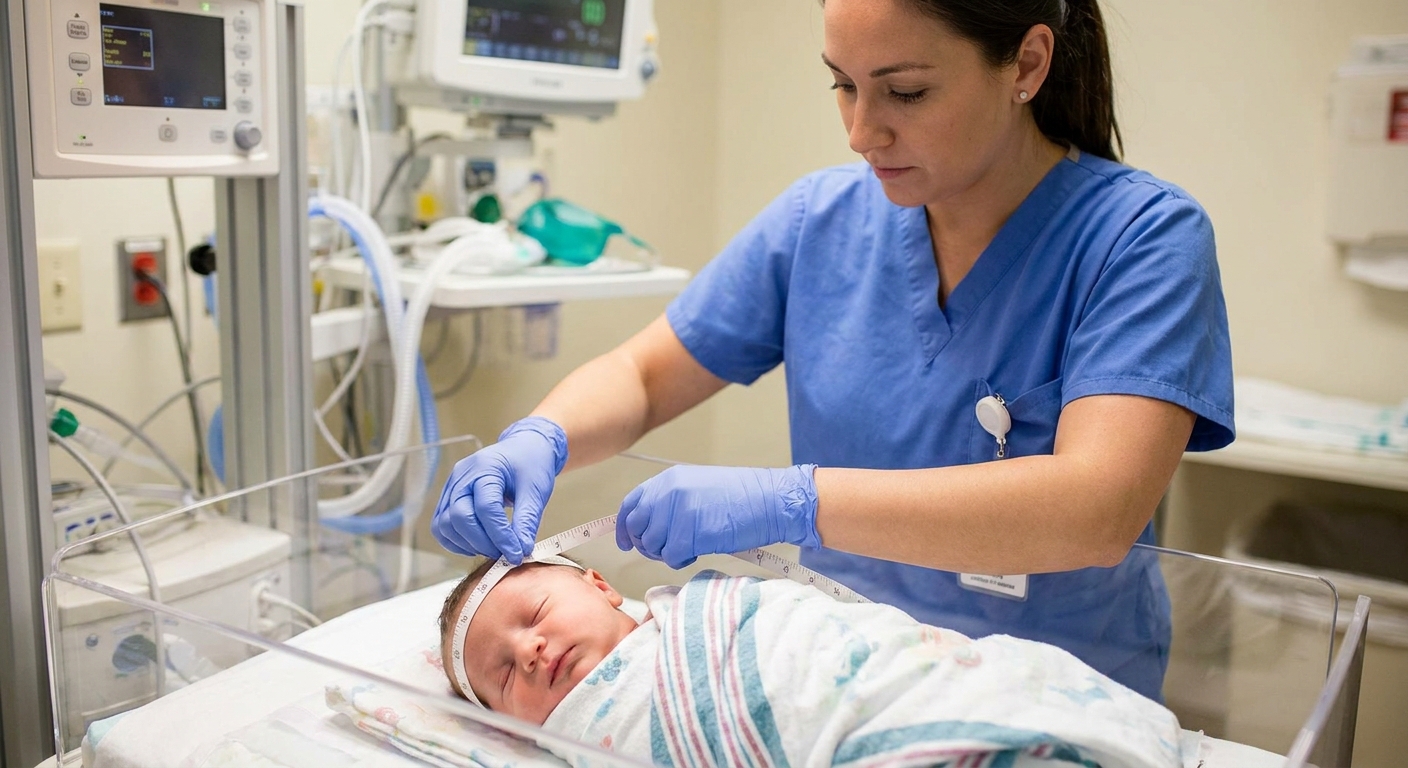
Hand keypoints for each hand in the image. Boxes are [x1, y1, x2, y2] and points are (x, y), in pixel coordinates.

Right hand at [432, 417, 567, 563]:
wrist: (524, 449)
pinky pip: (442, 525)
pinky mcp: (449, 497)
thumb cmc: (531, 466)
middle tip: (505, 554)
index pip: (486, 508)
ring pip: (445, 524)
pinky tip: (478, 546)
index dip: (501, 536)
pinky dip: (456, 541)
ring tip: (494, 550)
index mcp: (486, 467)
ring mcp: (452, 486)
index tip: (517, 554)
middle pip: (460, 517)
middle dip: (482, 542)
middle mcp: (462, 475)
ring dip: (468, 544)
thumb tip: (521, 551)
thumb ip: (527, 521)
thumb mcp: (536, 491)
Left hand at [615, 464, 819, 568]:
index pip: (631, 504)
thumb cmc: (743, 497)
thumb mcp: (698, 487)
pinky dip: (682, 560)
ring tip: (691, 547)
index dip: (624, 527)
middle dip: (647, 545)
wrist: (772, 500)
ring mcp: (678, 512)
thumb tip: (650, 526)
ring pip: (652, 546)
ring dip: (667, 554)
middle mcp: (669, 493)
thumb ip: (671, 501)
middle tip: (667, 550)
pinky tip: (698, 551)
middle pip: (637, 529)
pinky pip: (671, 557)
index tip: (625, 542)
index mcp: (669, 479)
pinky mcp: (691, 533)